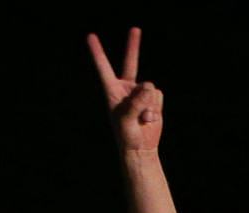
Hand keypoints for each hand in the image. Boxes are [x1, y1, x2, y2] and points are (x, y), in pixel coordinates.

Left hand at [87, 29, 162, 153]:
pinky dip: (156, 108)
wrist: (141, 148)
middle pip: (131, 62)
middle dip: (133, 45)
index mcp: (112, 90)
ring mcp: (140, 93)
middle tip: (135, 28)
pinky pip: (158, 95)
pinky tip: (149, 119)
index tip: (91, 36)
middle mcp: (126, 88)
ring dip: (148, 104)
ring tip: (142, 118)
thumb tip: (150, 86)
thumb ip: (136, 102)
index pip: (104, 67)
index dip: (98, 52)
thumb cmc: (126, 135)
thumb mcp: (126, 119)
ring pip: (149, 87)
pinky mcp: (153, 100)